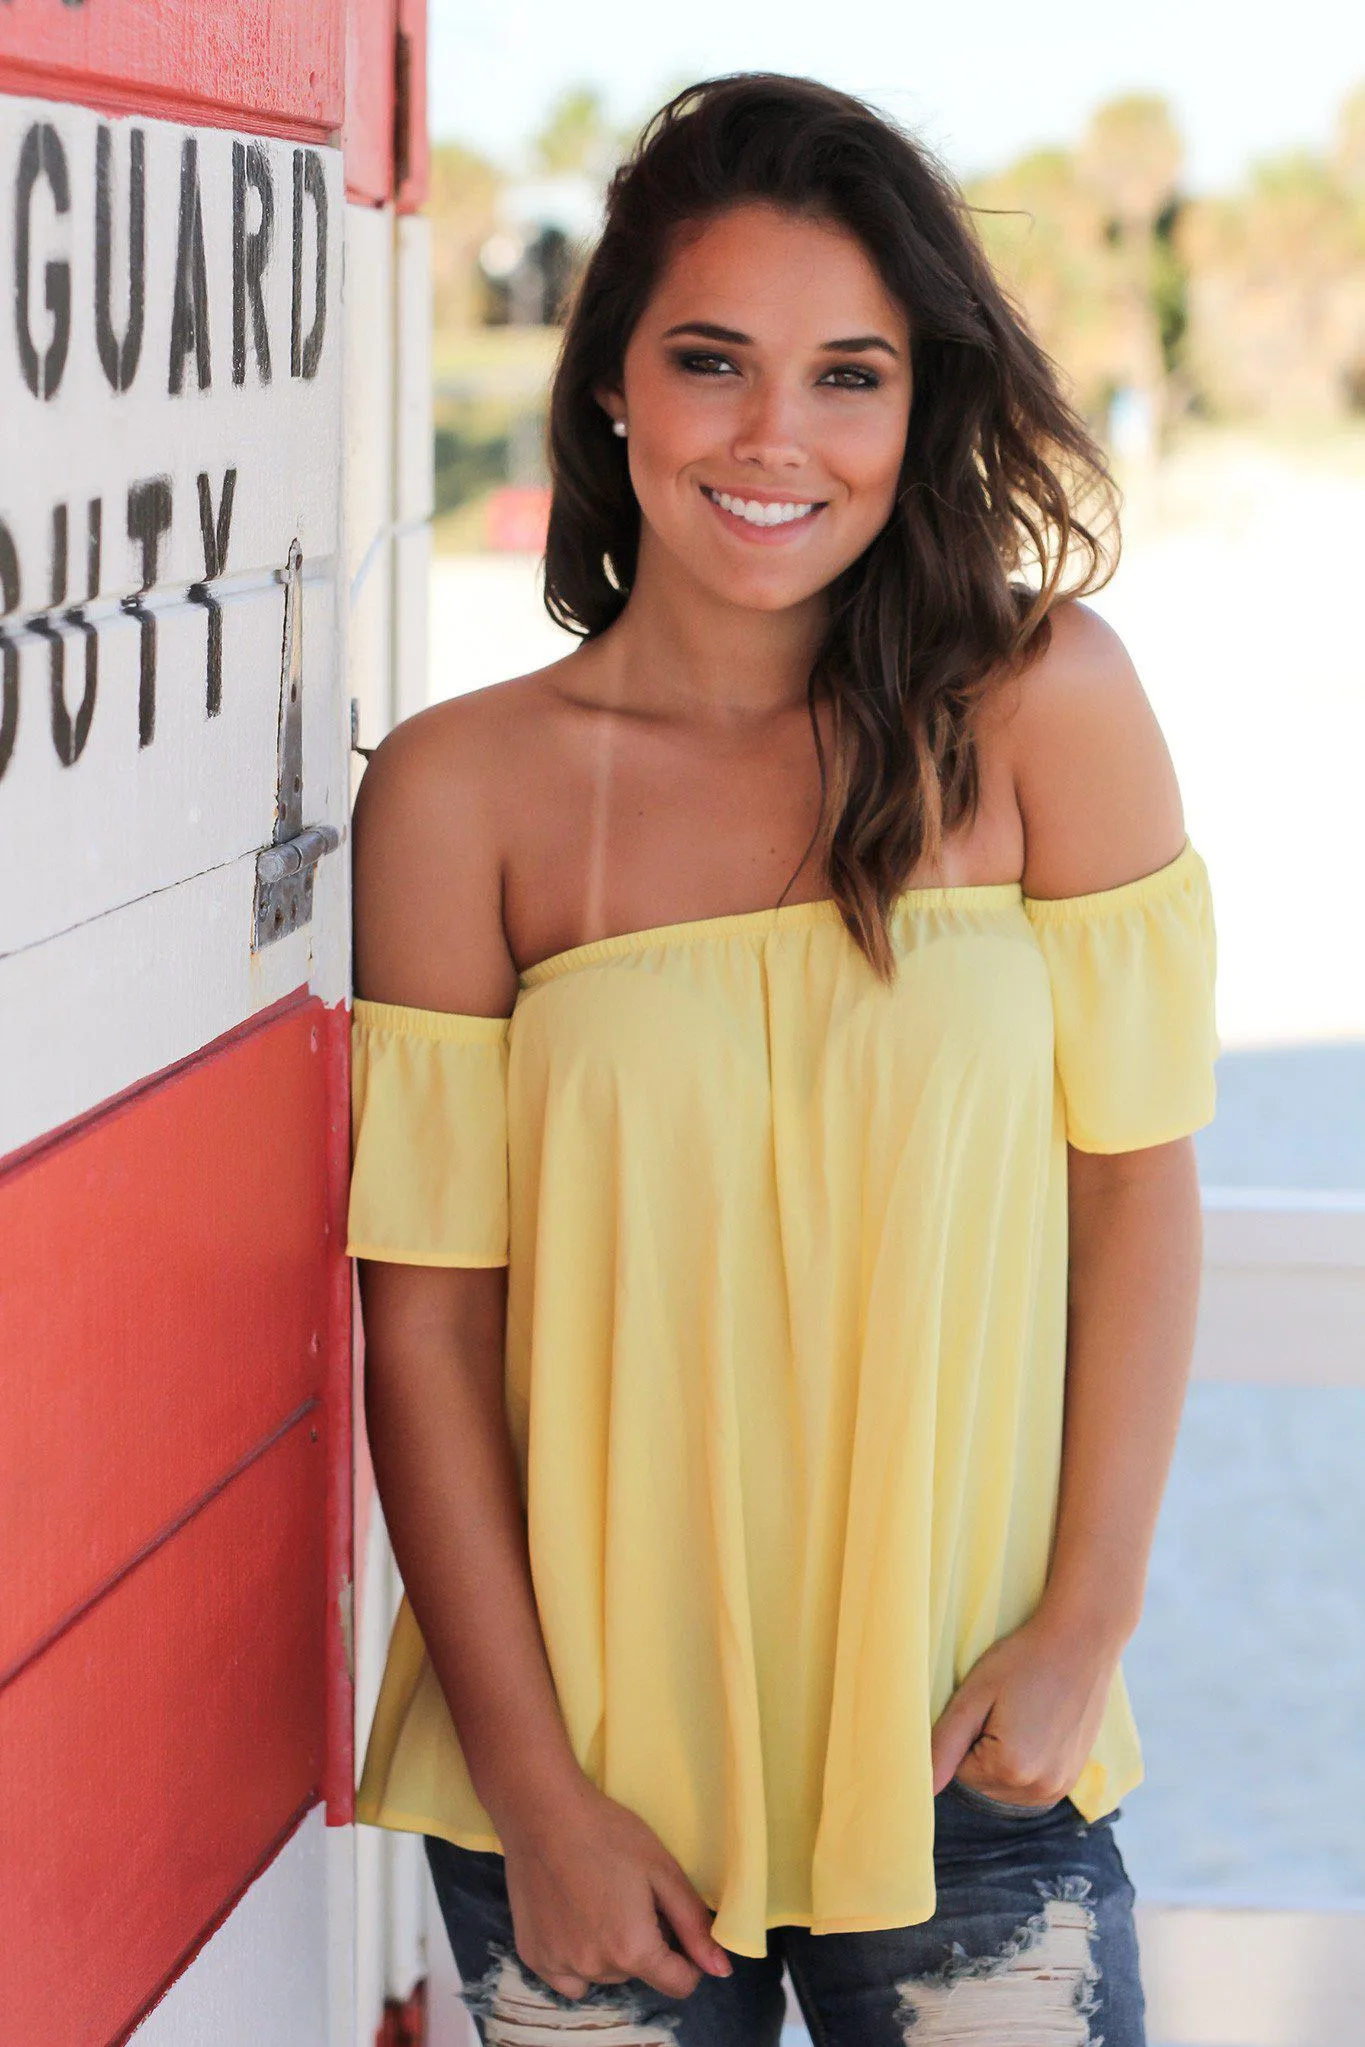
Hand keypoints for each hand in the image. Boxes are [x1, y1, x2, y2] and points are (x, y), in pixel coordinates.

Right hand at [498, 1777, 733, 2002]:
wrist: (542, 1811)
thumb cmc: (608, 1833)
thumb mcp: (663, 1870)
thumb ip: (694, 1925)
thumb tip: (721, 1970)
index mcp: (633, 1949)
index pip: (679, 1984)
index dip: (687, 1958)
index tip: (674, 1925)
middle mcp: (596, 1968)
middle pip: (638, 1974)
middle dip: (643, 1944)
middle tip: (629, 1896)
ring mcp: (560, 1966)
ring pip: (604, 1975)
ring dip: (609, 1951)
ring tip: (599, 1900)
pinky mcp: (533, 1956)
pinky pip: (567, 1977)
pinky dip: (575, 1958)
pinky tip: (572, 1917)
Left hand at [929, 1609, 1120, 1804]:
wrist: (1080, 1643)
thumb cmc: (1023, 1660)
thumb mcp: (974, 1695)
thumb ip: (944, 1744)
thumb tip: (925, 1787)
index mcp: (1011, 1769)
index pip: (960, 1771)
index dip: (967, 1734)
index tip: (988, 1704)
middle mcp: (1039, 1790)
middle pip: (984, 1782)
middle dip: (984, 1748)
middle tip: (1006, 1706)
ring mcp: (1059, 1788)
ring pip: (1005, 1785)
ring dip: (1005, 1757)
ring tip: (1023, 1714)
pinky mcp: (1071, 1780)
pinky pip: (1030, 1784)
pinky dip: (1026, 1761)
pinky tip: (1037, 1726)